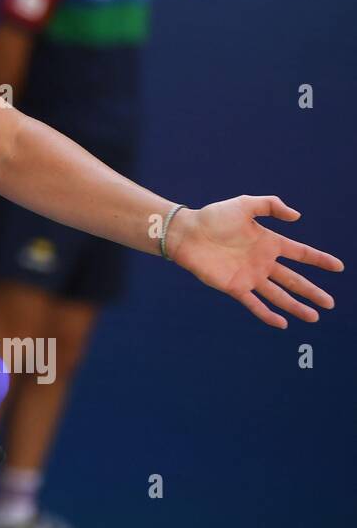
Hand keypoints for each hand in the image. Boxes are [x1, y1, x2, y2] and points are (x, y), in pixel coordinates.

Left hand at [166, 195, 343, 327]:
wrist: (187, 232)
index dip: (319, 260)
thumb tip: (297, 216)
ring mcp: (249, 276)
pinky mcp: (235, 287)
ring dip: (296, 307)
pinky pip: (255, 303)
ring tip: (314, 317)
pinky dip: (268, 314)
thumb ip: (271, 205)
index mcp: (268, 242)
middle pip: (294, 280)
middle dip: (312, 291)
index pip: (300, 253)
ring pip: (278, 295)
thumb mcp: (245, 204)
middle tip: (331, 303)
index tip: (339, 266)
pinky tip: (283, 323)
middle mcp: (262, 262)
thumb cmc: (213, 217)